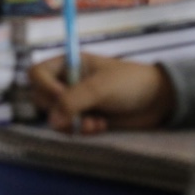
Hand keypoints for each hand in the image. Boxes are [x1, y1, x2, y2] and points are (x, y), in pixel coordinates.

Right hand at [29, 52, 174, 133]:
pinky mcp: (85, 119)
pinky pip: (69, 129)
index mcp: (69, 64)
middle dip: (59, 110)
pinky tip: (101, 127)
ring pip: (55, 117)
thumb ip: (74, 101)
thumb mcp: (101, 87)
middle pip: (41, 98)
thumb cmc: (129, 83)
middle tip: (80, 112)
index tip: (61, 97)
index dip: (44, 87)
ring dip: (72, 124)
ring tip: (96, 123)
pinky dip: (82, 131)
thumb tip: (52, 120)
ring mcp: (76, 102)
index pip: (37, 73)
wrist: (157, 101)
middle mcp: (68, 82)